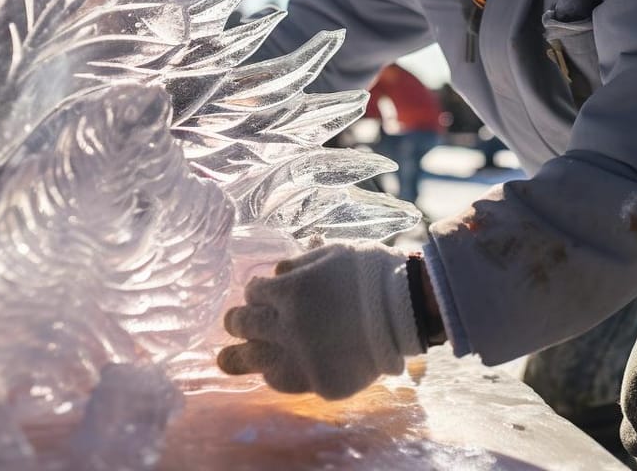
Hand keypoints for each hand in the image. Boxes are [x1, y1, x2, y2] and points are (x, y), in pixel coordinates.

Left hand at [218, 241, 423, 399]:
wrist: (407, 308)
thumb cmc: (371, 271)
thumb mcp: (333, 252)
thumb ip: (300, 262)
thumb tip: (277, 270)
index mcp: (289, 292)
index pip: (253, 293)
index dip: (255, 291)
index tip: (260, 293)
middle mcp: (287, 328)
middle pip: (243, 326)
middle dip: (238, 321)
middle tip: (236, 322)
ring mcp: (301, 359)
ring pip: (253, 361)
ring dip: (240, 356)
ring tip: (229, 358)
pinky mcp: (318, 384)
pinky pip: (287, 382)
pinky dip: (279, 373)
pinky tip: (277, 368)